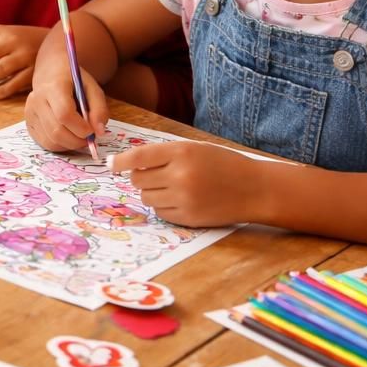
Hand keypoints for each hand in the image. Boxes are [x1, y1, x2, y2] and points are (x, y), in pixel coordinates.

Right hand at [25, 65, 108, 150]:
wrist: (50, 72)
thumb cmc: (73, 81)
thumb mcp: (92, 88)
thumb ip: (99, 109)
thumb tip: (99, 132)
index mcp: (54, 87)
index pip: (64, 114)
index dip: (81, 128)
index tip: (93, 131)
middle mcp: (37, 100)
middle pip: (56, 131)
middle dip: (77, 141)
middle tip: (89, 139)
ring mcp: (30, 112)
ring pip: (50, 141)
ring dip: (70, 145)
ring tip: (79, 137)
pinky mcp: (28, 123)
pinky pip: (45, 143)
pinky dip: (60, 145)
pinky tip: (68, 136)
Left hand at [109, 141, 260, 226]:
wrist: (255, 189)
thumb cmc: (223, 164)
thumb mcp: (195, 148)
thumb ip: (164, 154)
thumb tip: (127, 164)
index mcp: (182, 152)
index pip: (138, 157)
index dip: (120, 161)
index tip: (111, 165)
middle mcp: (180, 175)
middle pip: (138, 179)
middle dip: (141, 177)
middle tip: (157, 175)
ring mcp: (184, 198)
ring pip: (146, 197)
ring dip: (152, 192)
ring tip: (172, 187)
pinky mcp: (188, 218)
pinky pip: (160, 213)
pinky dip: (163, 206)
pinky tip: (181, 200)